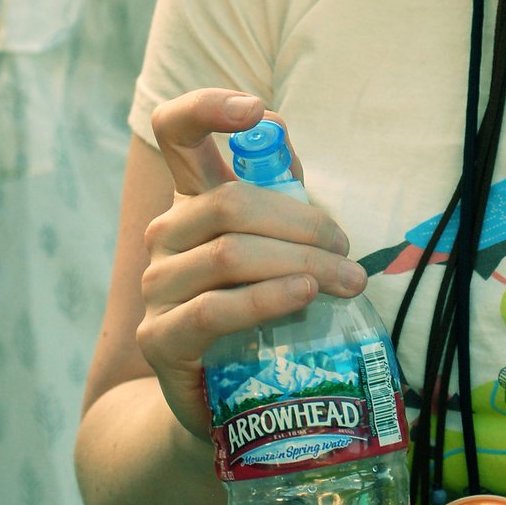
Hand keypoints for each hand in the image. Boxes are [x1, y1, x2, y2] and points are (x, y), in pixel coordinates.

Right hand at [137, 87, 369, 439]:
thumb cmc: (263, 308)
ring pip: (230, 254)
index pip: (175, 131)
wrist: (224, 397)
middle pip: (229, 203)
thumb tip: (279, 130)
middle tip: (348, 252)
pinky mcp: (161, 339)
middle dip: (303, 225)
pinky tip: (303, 297)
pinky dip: (266, 298)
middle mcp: (166, 235)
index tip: (254, 110)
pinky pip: (215, 308)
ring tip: (347, 281)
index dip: (206, 107)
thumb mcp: (280, 244)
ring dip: (301, 263)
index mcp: (192, 200)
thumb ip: (282, 192)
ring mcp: (157, 287)